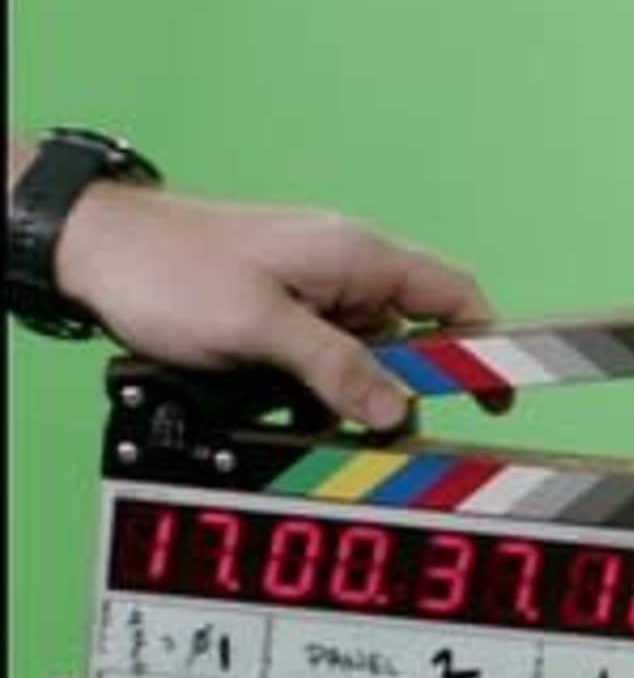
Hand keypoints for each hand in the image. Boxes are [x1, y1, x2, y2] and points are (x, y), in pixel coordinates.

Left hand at [48, 178, 492, 430]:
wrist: (90, 250)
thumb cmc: (165, 268)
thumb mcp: (260, 327)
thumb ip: (336, 369)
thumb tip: (394, 408)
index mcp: (356, 256)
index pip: (455, 296)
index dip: (487, 345)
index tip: (501, 391)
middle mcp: (342, 270)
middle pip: (412, 337)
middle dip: (404, 388)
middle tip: (385, 427)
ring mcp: (311, 290)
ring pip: (364, 356)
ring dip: (348, 394)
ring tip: (310, 413)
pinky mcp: (281, 312)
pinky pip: (323, 359)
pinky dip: (314, 390)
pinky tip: (284, 404)